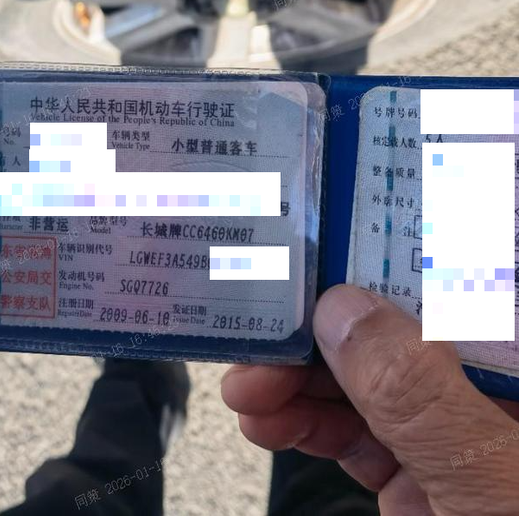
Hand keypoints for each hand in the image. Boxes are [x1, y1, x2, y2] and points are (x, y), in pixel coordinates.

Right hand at [221, 284, 518, 514]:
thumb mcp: (489, 477)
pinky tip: (265, 421)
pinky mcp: (417, 479)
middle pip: (394, 335)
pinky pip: (352, 437)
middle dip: (315, 334)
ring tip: (244, 389)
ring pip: (361, 385)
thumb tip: (344, 311)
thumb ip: (421, 396)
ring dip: (293, 383)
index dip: (381, 263)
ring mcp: (450, 439)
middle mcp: (487, 397)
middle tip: (258, 337)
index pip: (455, 289)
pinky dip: (302, 427)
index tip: (313, 254)